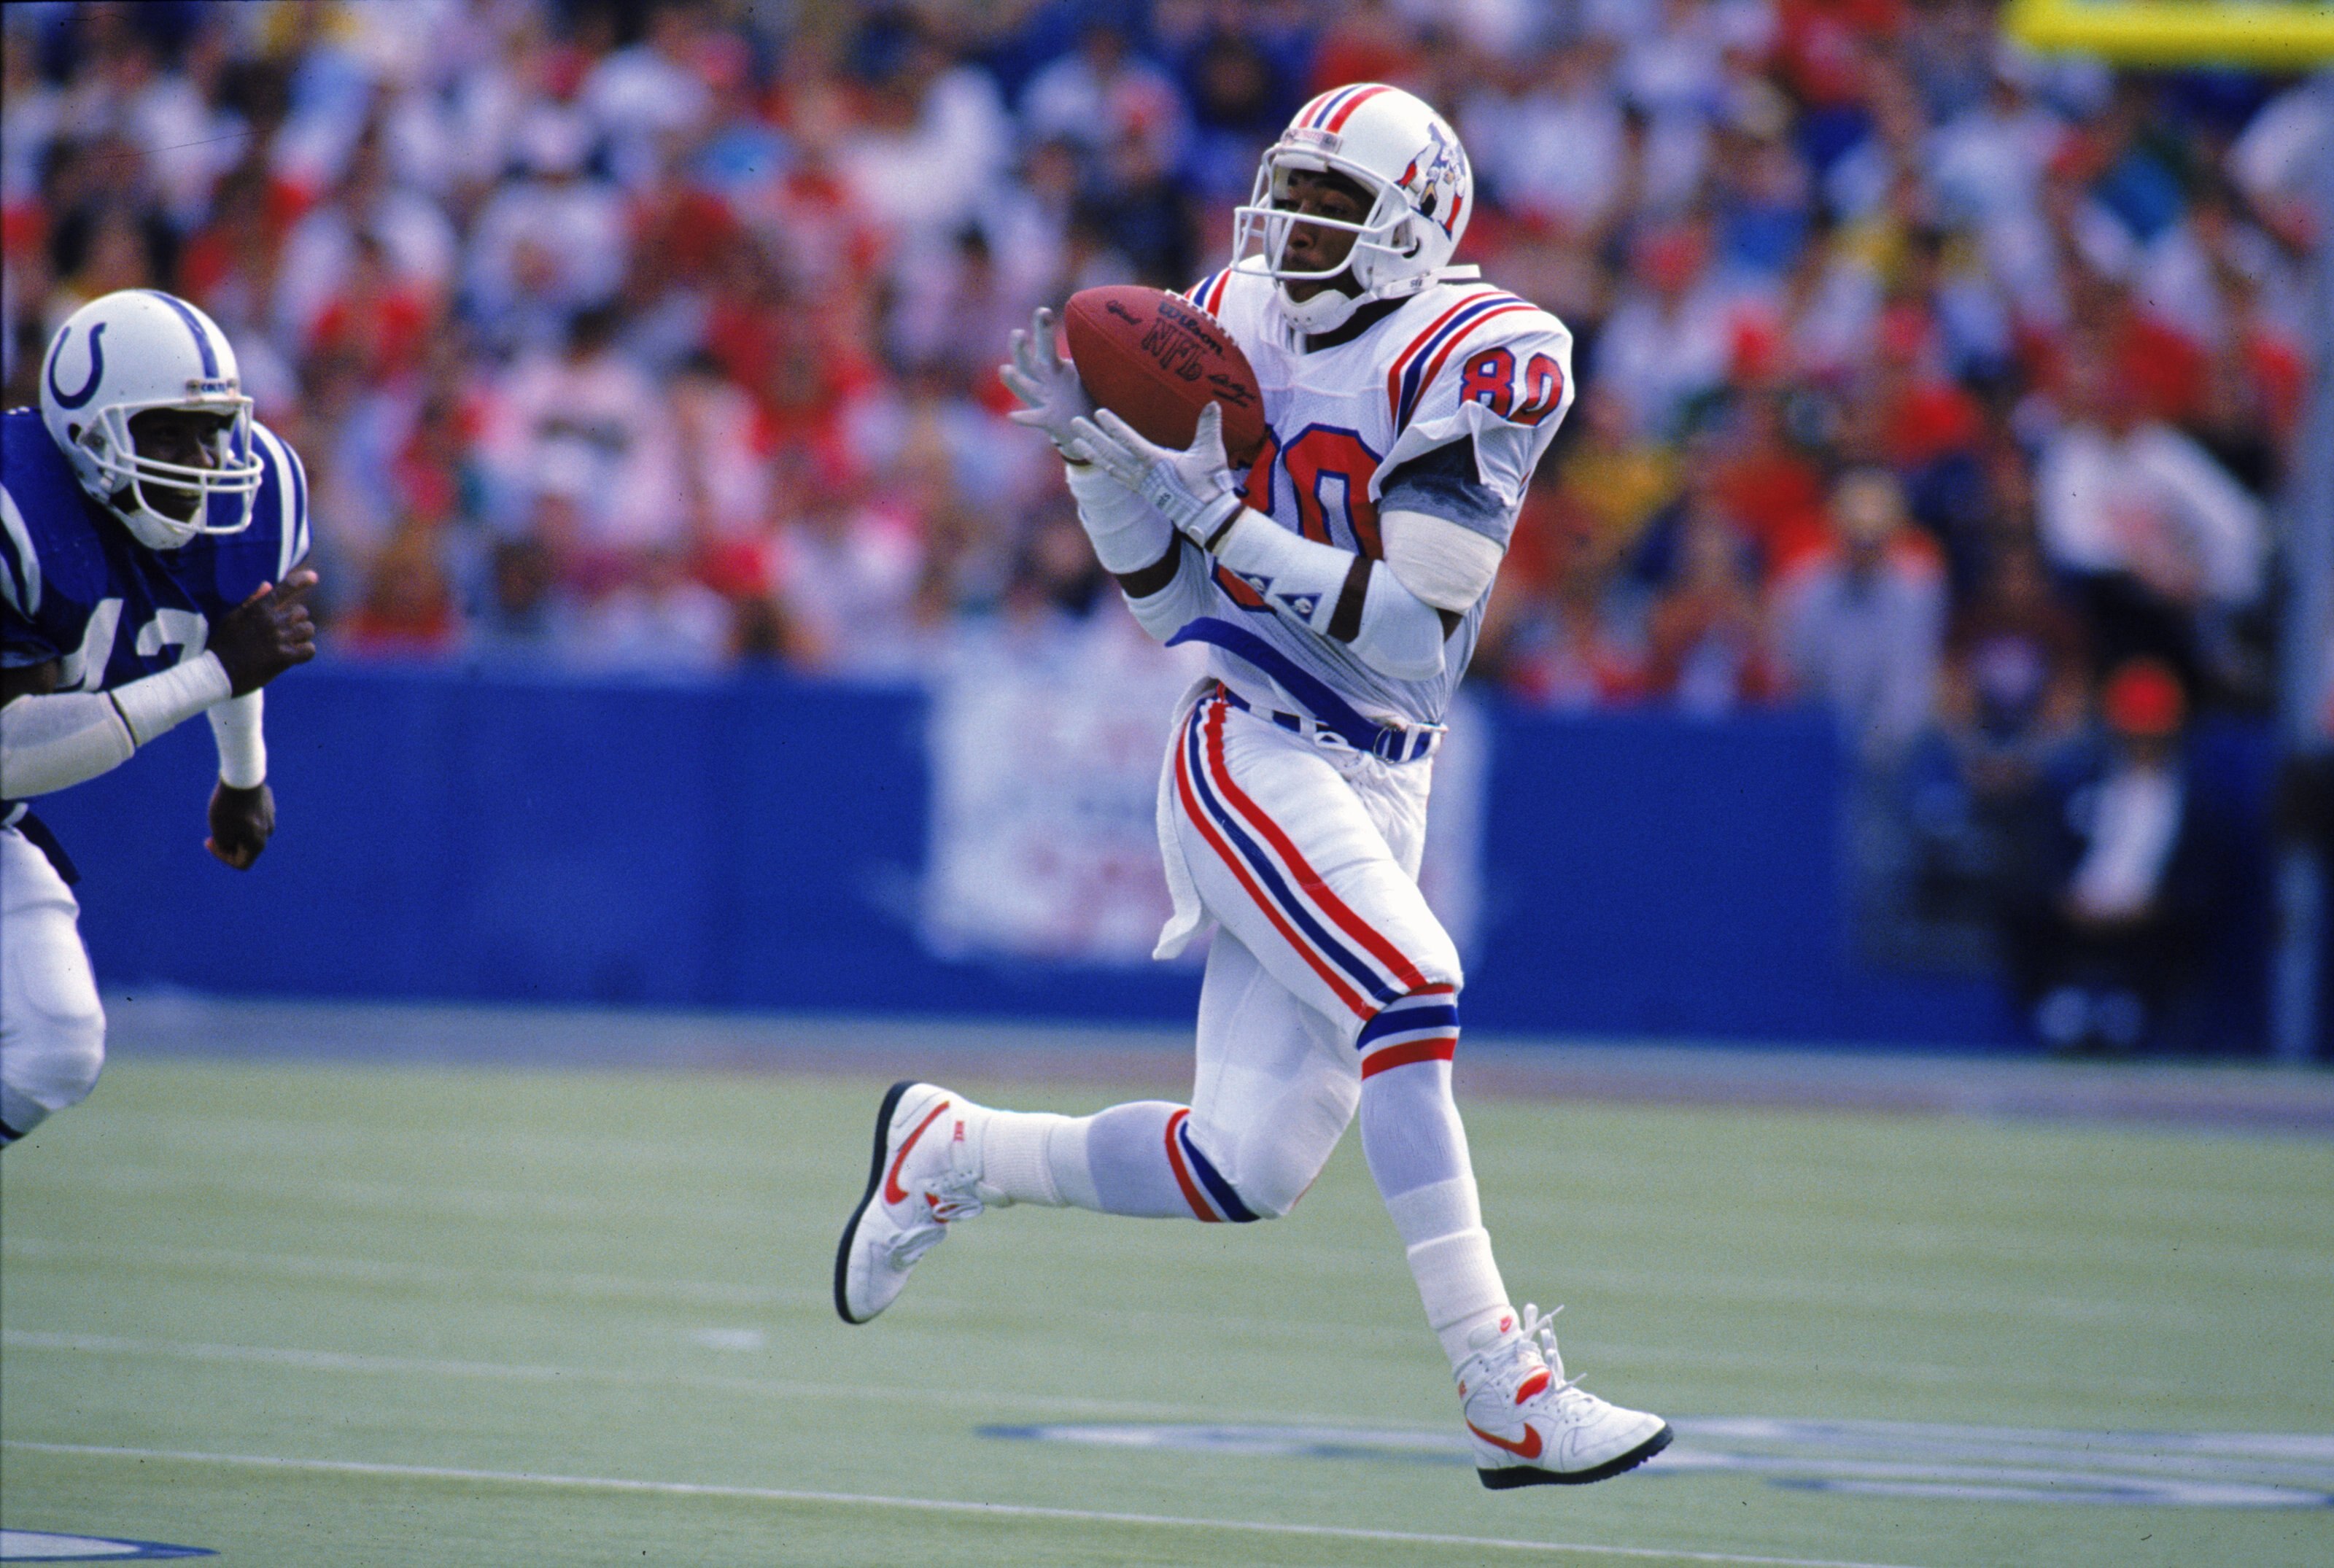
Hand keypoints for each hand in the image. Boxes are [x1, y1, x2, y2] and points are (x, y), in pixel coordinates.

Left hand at [206, 780, 274, 868]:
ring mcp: (270, 817)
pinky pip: (254, 815)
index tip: (210, 841)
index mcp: (258, 844)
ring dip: (235, 827)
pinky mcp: (268, 803)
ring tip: (222, 814)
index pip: (241, 864)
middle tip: (212, 830)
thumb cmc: (228, 808)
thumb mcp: (219, 832)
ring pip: (250, 829)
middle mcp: (268, 833)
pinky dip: (242, 814)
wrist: (241, 777)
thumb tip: (230, 846)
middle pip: (246, 846)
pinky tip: (232, 802)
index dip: (222, 857)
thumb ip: (225, 845)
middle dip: (229, 841)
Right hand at [210, 569, 318, 694]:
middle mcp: (271, 621)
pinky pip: (309, 650)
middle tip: (287, 630)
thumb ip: (251, 601)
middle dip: (298, 620)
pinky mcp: (283, 658)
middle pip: (301, 611)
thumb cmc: (223, 644)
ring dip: (303, 636)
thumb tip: (267, 584)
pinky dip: (306, 652)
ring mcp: (279, 639)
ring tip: (291, 642)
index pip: (285, 588)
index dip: (302, 581)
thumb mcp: (232, 618)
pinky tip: (296, 654)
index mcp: (258, 608)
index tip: (314, 577)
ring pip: (308, 629)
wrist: (216, 673)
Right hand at [1000, 307, 1093, 461]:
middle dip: (1019, 347)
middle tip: (1018, 333)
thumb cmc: (1084, 393)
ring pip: (1023, 386)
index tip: (1044, 311)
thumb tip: (1115, 326)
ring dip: (1013, 379)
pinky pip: (1033, 418)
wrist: (1083, 424)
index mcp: (1052, 366)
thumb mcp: (1088, 369)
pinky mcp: (1046, 419)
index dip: (1041, 327)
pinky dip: (1023, 418)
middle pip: (1026, 360)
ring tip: (1006, 369)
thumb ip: (1094, 352)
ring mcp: (1042, 399)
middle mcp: (1042, 380)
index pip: (1043, 343)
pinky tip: (1012, 416)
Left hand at [1066, 403, 1242, 547]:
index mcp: (1156, 463)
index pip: (1129, 441)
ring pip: (1110, 466)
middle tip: (1075, 422)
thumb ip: (1209, 427)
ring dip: (1093, 453)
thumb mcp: (1211, 454)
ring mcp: (1140, 484)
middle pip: (1111, 453)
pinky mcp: (1142, 490)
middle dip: (1093, 436)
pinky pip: (1117, 477)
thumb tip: (1213, 403)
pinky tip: (1097, 461)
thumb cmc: (1208, 484)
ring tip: (1077, 441)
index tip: (1099, 414)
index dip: (1114, 427)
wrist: (1206, 516)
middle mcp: (1142, 474)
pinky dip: (1105, 467)